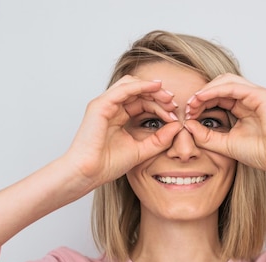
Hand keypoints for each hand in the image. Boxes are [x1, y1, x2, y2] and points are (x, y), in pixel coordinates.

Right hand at [66, 75, 181, 187]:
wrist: (88, 173)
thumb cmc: (107, 165)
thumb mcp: (142, 150)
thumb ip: (159, 139)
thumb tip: (177, 126)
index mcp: (119, 116)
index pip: (142, 102)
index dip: (160, 105)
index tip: (174, 115)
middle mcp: (111, 107)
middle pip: (138, 90)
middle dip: (158, 95)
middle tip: (173, 104)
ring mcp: (104, 104)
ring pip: (131, 85)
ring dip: (152, 88)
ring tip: (167, 98)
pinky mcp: (100, 105)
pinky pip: (123, 89)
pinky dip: (141, 86)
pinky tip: (155, 88)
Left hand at [184, 74, 265, 175]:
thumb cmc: (260, 153)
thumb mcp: (224, 144)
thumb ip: (206, 136)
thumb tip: (188, 125)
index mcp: (242, 107)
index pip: (217, 96)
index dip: (200, 102)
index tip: (187, 114)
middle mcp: (249, 98)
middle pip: (219, 85)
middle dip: (201, 94)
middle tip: (188, 107)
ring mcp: (256, 94)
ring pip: (225, 81)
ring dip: (206, 90)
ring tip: (193, 102)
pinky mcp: (261, 95)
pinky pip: (234, 86)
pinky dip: (215, 90)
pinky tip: (203, 98)